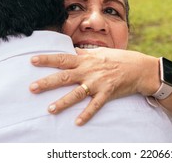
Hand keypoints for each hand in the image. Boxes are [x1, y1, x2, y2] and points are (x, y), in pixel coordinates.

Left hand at [29, 47, 158, 124]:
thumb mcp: (100, 52)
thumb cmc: (119, 58)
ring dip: (63, 102)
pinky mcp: (107, 93)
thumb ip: (84, 53)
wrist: (139, 68)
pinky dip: (87, 114)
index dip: (47, 59)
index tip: (32, 60)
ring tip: (49, 109)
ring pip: (77, 93)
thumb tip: (72, 50)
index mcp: (86, 59)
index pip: (63, 58)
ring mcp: (98, 83)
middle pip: (64, 77)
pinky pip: (95, 105)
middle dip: (47, 82)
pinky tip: (78, 122)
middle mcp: (89, 71)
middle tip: (32, 88)